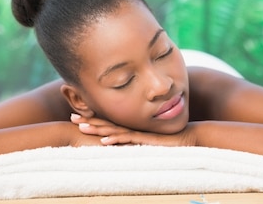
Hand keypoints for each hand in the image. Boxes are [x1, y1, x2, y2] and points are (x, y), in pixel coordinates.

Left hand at [70, 113, 196, 146]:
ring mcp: (138, 133)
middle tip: (72, 118)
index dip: (94, 119)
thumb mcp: (150, 142)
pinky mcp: (145, 140)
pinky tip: (104, 141)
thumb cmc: (172, 141)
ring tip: (82, 126)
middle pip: (107, 124)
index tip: (79, 117)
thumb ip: (139, 141)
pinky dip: (115, 140)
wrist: (190, 138)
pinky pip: (128, 140)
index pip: (109, 123)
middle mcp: (133, 128)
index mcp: (132, 128)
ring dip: (97, 128)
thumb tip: (125, 146)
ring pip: (114, 130)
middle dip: (89, 120)